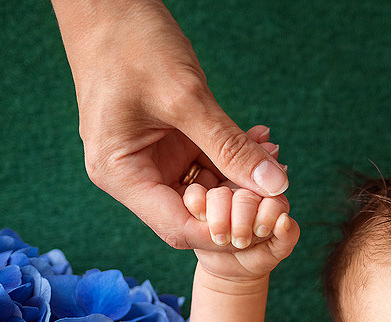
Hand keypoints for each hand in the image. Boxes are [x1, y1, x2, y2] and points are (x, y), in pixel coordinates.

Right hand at [52, 0, 289, 250]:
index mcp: (120, 175)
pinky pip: (208, 163)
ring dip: (242, 179)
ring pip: (207, 190)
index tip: (267, 218)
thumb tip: (276, 185)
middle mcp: (134, 176)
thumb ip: (229, 145)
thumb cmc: (133, 44)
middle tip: (279, 187)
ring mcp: (152, 161)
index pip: (179, 227)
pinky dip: (235, 156)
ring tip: (273, 155)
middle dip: (239, 205)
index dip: (225, 231)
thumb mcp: (185, 98)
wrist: (111, 6)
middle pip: (195, 214)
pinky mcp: (170, 144)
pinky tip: (263, 142)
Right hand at [186, 183, 299, 280]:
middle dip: (243, 221)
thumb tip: (284, 220)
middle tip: (240, 241)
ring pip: (219, 194)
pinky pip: (194, 194)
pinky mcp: (198, 199)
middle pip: (244, 195)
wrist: (231, 268)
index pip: (270, 196)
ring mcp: (221, 193)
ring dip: (220, 219)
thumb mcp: (278, 249)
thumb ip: (287, 235)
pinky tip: (201, 219)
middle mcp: (244, 189)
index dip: (267, 213)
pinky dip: (197, 206)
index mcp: (268, 195)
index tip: (261, 231)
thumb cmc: (258, 254)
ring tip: (221, 239)